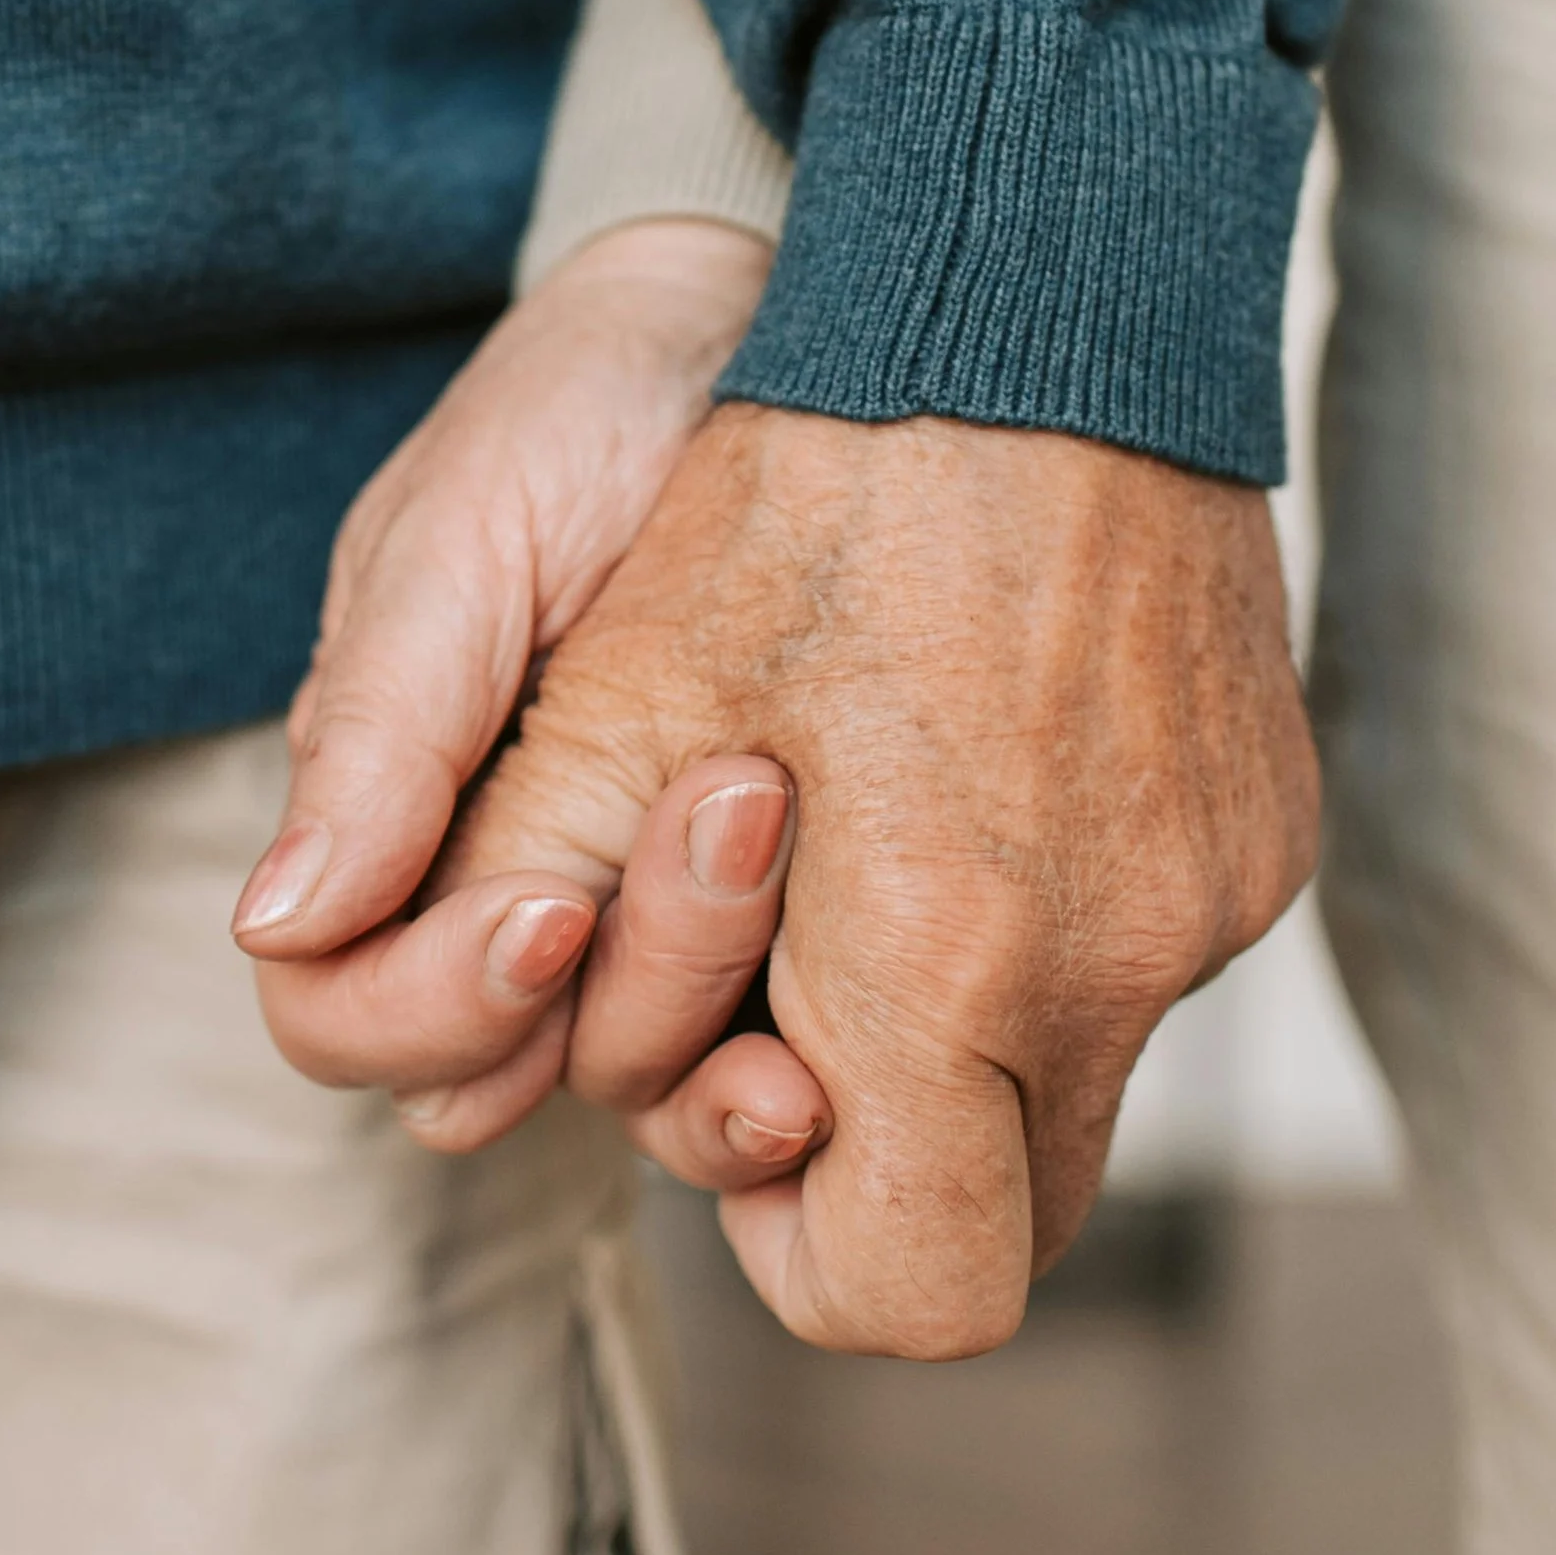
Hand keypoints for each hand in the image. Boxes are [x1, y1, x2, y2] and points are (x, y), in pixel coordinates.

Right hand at [237, 218, 833, 1191]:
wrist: (761, 315)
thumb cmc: (585, 402)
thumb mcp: (465, 533)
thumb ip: (377, 728)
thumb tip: (276, 923)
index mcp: (389, 810)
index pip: (340, 1005)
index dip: (431, 1002)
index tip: (553, 908)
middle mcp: (504, 882)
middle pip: (492, 1076)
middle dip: (611, 1013)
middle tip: (732, 848)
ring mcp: (642, 901)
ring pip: (638, 1087)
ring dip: (720, 1060)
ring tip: (808, 962)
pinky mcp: (778, 904)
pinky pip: (770, 1039)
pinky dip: (818, 1045)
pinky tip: (878, 1016)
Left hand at [244, 345, 1318, 1356]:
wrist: (1048, 262)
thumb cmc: (811, 460)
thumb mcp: (597, 657)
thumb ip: (457, 843)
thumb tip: (287, 942)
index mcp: (951, 964)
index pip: (902, 1293)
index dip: (793, 1241)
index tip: (734, 1092)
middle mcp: (1123, 962)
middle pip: (994, 1214)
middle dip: (864, 1133)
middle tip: (776, 961)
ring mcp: (1218, 889)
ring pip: (1067, 1071)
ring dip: (953, 1004)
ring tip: (861, 801)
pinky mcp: (1268, 816)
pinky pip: (1142, 946)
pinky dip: (1044, 904)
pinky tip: (966, 736)